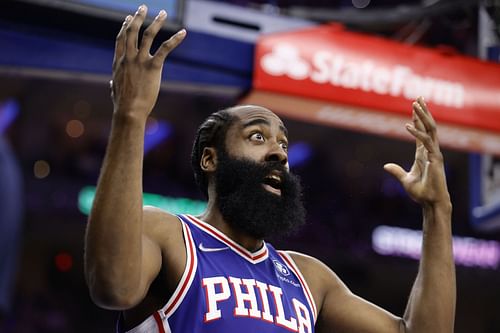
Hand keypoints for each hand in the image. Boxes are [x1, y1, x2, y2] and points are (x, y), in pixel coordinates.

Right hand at [110, 5, 185, 119]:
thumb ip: (114, 83)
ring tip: (161, 12)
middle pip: (132, 31)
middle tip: (143, 7)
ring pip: (147, 35)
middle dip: (138, 17)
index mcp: (118, 62)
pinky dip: (175, 39)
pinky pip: (165, 48)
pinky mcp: (153, 67)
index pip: (121, 39)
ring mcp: (140, 61)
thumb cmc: (122, 105)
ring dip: (156, 22)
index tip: (128, 18)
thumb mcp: (115, 91)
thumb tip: (111, 85)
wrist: (129, 111)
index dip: (124, 27)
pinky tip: (183, 32)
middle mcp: (128, 58)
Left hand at [384, 97, 450, 206]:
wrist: (431, 203)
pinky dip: (417, 133)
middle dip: (423, 111)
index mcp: (423, 154)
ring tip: (415, 104)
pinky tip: (407, 125)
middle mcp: (430, 151)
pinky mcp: (435, 159)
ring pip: (430, 130)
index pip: (421, 132)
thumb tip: (386, 165)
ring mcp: (434, 154)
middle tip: (418, 97)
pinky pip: (426, 142)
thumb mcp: (405, 180)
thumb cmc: (422, 193)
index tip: (414, 107)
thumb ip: (396, 172)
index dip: (417, 119)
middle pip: (428, 126)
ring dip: (422, 116)